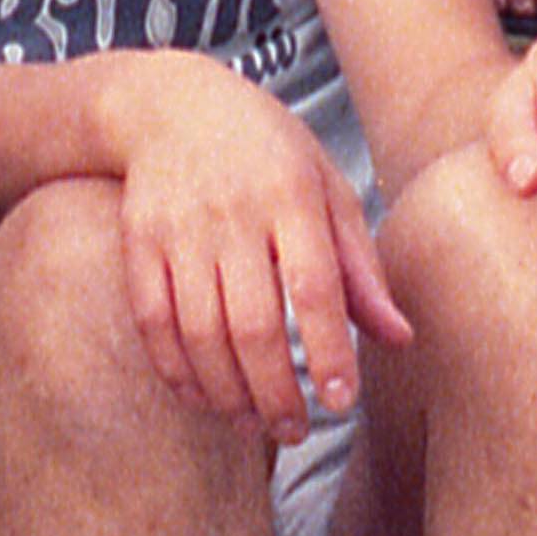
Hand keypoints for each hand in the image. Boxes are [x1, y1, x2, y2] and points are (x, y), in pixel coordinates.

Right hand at [105, 58, 410, 440]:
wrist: (169, 103)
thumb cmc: (267, 151)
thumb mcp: (327, 188)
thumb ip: (361, 266)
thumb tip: (399, 338)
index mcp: (292, 196)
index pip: (314, 287)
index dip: (327, 352)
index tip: (339, 402)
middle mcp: (233, 213)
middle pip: (253, 323)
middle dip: (275, 392)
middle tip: (296, 432)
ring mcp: (179, 229)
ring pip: (200, 332)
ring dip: (228, 392)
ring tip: (255, 424)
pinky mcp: (137, 242)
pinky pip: (152, 321)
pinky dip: (175, 370)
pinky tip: (202, 398)